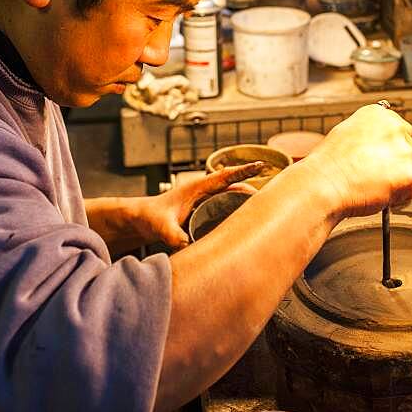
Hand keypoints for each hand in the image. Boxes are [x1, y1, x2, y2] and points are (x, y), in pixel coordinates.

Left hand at [130, 162, 263, 248]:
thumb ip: (174, 236)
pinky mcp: (203, 209)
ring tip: (264, 206)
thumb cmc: (149, 217)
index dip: (244, 170)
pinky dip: (237, 208)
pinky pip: (225, 205)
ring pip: (231, 195)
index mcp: (197, 187)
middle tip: (271, 194)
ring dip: (245, 198)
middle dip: (252, 186)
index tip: (261, 165)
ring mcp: (204, 199)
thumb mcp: (162, 227)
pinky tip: (246, 218)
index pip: (225, 176)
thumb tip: (189, 246)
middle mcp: (203, 190)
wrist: (140, 218)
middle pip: (234, 185)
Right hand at [294, 104, 411, 220]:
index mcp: (380, 114)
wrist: (323, 184)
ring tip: (370, 185)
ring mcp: (405, 152)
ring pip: (411, 170)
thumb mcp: (346, 134)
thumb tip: (380, 146)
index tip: (380, 159)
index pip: (399, 130)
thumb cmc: (328, 165)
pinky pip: (409, 191)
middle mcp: (396, 128)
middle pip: (410, 150)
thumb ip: (369, 135)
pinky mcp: (410, 175)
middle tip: (374, 176)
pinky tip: (375, 194)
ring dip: (397, 181)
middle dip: (397, 165)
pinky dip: (396, 198)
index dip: (389, 149)